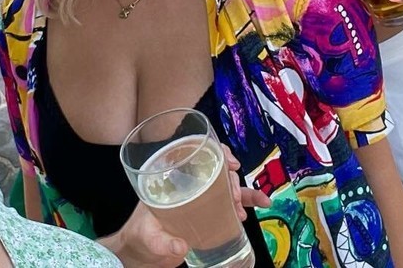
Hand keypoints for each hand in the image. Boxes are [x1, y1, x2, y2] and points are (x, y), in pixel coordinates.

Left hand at [105, 146, 269, 266]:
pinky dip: (248, 203)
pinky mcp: (209, 213)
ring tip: (254, 204)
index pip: (194, 153)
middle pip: (215, 169)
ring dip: (245, 191)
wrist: (143, 251)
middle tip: (235, 197)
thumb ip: (162, 242)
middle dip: (231, 179)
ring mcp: (200, 198)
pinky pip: (232, 204)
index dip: (214, 151)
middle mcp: (188, 183)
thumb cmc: (140, 235)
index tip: (229, 162)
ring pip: (228, 185)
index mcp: (171, 178)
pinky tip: (262, 204)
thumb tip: (180, 247)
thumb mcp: (148, 237)